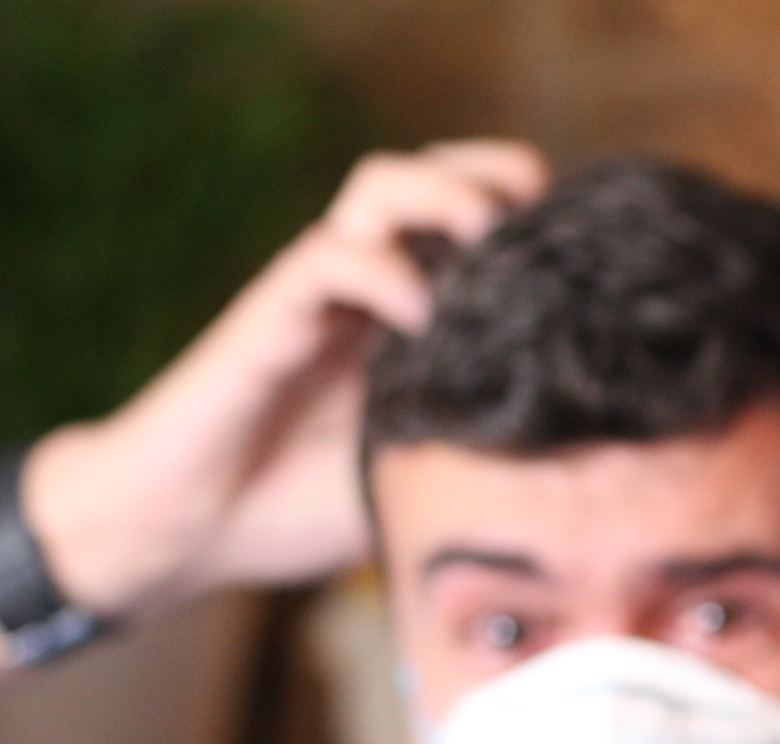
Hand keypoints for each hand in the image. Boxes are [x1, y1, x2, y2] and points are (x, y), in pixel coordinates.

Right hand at [25, 140, 548, 616]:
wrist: (189, 532)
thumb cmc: (301, 506)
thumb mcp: (420, 481)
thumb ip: (486, 460)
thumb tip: (590, 476)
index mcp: (407, 313)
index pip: (474, 221)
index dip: (533, 218)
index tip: (588, 250)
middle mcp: (365, 285)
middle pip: (435, 176)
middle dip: (497, 178)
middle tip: (549, 219)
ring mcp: (316, 295)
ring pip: (380, 189)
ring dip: (444, 195)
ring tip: (490, 236)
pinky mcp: (266, 319)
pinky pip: (326, 260)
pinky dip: (380, 270)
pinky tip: (420, 315)